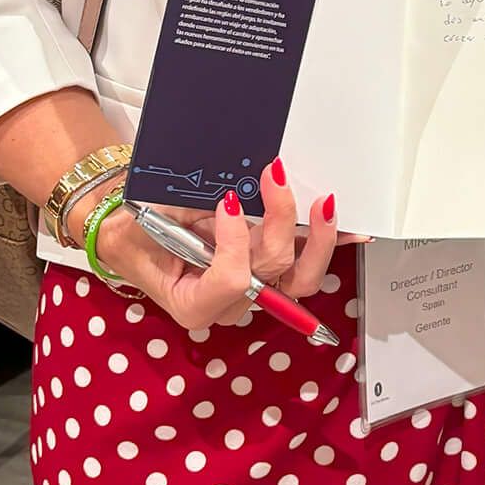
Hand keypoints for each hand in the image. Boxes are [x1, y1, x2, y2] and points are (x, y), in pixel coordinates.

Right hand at [93, 158, 343, 331]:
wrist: (131, 235)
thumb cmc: (134, 234)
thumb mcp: (147, 224)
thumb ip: (183, 215)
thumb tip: (230, 194)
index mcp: (195, 304)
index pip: (232, 280)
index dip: (235, 241)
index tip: (226, 201)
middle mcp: (231, 305)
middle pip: (272, 272)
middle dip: (280, 222)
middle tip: (275, 179)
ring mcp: (254, 291)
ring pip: (300, 277)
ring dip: (316, 238)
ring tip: (322, 203)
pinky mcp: (268, 273)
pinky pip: (304, 267)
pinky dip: (325, 245)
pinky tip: (352, 230)